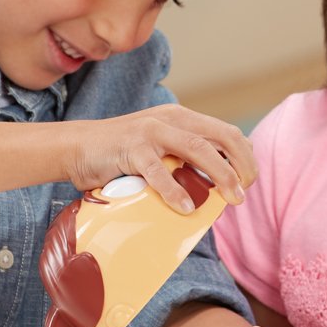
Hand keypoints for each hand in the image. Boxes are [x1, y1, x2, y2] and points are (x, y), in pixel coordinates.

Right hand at [66, 105, 255, 214]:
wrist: (77, 148)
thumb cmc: (122, 155)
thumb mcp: (160, 148)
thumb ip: (184, 158)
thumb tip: (218, 186)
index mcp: (182, 118)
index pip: (227, 132)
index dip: (245, 156)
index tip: (248, 181)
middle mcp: (171, 119)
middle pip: (222, 136)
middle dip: (242, 164)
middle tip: (245, 192)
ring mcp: (151, 131)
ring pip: (198, 148)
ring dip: (221, 175)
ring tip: (233, 199)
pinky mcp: (130, 148)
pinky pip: (158, 171)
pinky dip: (175, 190)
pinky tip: (187, 208)